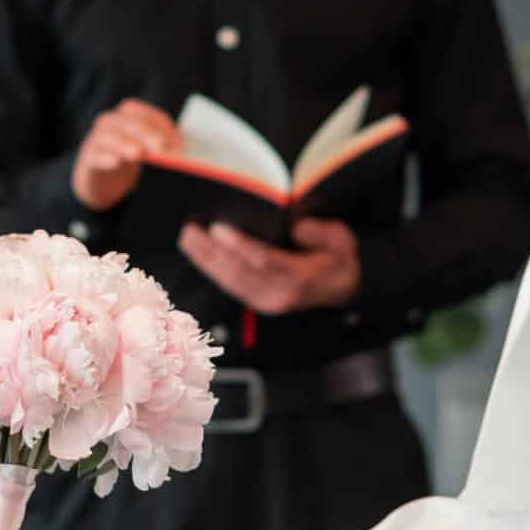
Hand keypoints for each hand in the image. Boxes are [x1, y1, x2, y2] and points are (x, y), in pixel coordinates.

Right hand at [72, 99, 182, 211]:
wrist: (100, 181)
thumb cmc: (128, 161)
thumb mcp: (145, 151)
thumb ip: (160, 149)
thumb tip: (180, 155)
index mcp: (129, 115)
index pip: (148, 115)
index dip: (165, 128)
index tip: (179, 145)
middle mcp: (111, 122)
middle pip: (130, 123)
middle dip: (147, 134)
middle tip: (161, 147)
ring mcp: (96, 138)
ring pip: (111, 136)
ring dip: (126, 143)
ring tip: (138, 153)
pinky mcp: (87, 157)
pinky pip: (95, 154)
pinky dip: (105, 157)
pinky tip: (115, 162)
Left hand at [178, 217, 360, 315]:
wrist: (340, 289)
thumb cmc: (337, 258)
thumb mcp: (341, 241)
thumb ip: (321, 233)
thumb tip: (297, 227)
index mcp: (302, 278)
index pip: (265, 261)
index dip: (240, 245)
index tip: (218, 228)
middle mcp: (280, 295)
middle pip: (239, 273)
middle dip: (211, 252)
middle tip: (190, 231)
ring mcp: (266, 302)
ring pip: (230, 281)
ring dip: (205, 261)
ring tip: (187, 239)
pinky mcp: (256, 301)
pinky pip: (230, 285)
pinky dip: (212, 269)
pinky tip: (199, 253)